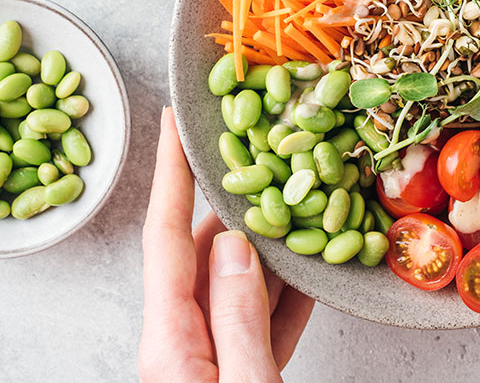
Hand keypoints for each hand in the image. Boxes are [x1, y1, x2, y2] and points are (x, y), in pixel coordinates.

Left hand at [138, 107, 312, 381]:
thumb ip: (240, 319)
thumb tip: (237, 245)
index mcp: (171, 343)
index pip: (164, 237)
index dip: (171, 172)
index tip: (173, 122)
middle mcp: (183, 344)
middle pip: (206, 252)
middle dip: (240, 202)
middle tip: (269, 154)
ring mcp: (212, 359)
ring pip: (240, 283)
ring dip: (273, 246)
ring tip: (304, 202)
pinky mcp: (242, 374)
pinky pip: (264, 320)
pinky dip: (289, 292)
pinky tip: (315, 270)